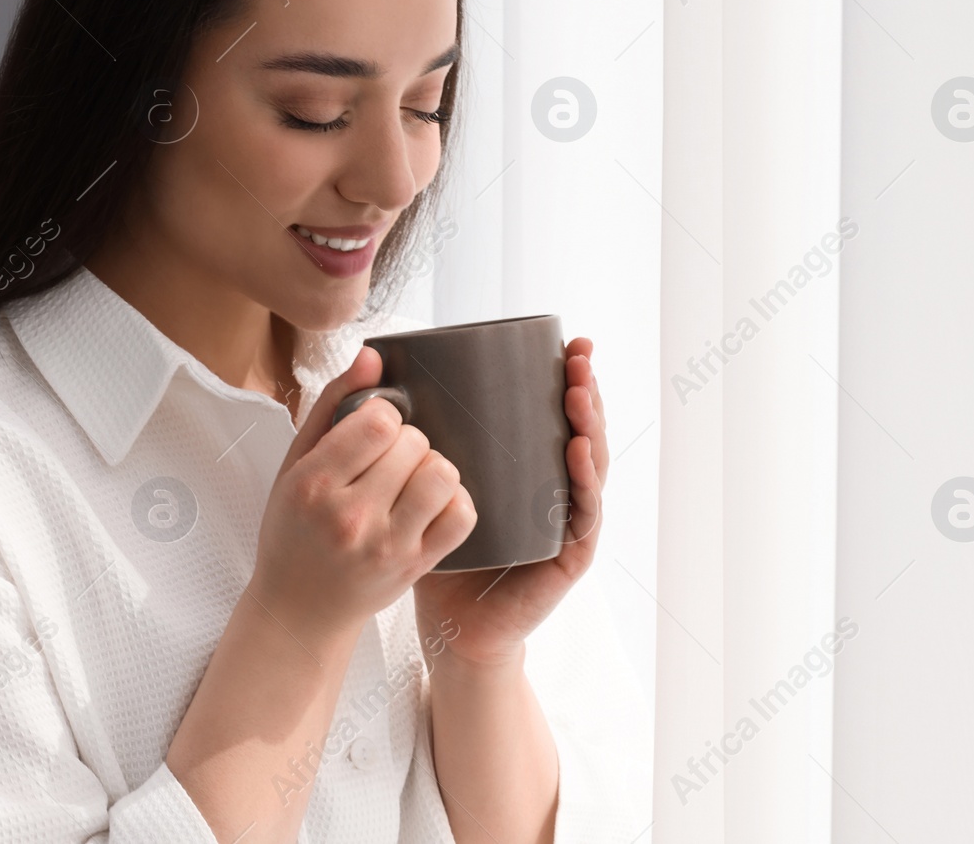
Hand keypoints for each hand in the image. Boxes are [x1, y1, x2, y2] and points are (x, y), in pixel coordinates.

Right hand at [248, 345, 478, 644]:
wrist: (299, 609)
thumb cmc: (293, 533)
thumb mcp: (295, 465)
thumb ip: (332, 405)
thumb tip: (372, 356)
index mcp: (313, 484)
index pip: (379, 421)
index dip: (383, 417)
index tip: (372, 432)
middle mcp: (349, 517)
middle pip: (414, 443)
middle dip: (407, 441)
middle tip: (388, 460)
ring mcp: (386, 546)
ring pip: (441, 474)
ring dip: (432, 468)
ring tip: (412, 479)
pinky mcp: (414, 567)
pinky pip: (461, 515)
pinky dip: (454, 500)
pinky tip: (431, 502)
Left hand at [413, 337, 609, 668]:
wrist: (451, 631)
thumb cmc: (437, 560)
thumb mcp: (424, 493)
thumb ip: (414, 448)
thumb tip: (382, 381)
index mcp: (527, 475)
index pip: (554, 419)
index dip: (565, 381)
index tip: (566, 343)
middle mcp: (553, 493)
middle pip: (580, 433)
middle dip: (584, 392)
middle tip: (579, 356)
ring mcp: (565, 524)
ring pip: (590, 468)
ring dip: (590, 427)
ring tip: (581, 394)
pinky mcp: (567, 558)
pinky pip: (582, 516)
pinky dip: (584, 483)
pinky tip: (579, 452)